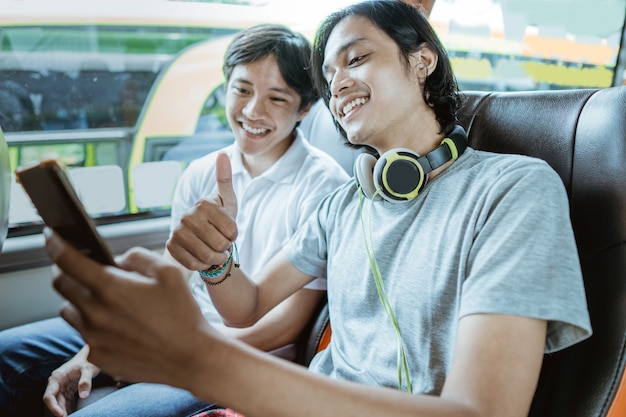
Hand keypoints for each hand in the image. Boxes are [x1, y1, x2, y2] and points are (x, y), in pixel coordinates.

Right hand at [43, 345, 99, 416]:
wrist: (91, 354)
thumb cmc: (89, 360)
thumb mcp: (88, 369)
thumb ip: (86, 381)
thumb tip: (83, 396)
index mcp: (57, 377)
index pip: (49, 395)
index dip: (53, 406)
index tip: (61, 415)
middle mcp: (57, 382)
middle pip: (54, 401)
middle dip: (59, 411)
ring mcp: (62, 386)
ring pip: (60, 402)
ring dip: (64, 411)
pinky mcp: (68, 388)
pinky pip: (66, 401)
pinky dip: (68, 408)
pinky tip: (73, 414)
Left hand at [46, 228, 217, 387]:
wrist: (191, 357)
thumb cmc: (183, 312)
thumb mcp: (168, 272)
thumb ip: (137, 256)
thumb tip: (116, 260)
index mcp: (111, 287)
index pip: (68, 260)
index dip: (55, 243)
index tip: (50, 236)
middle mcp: (95, 313)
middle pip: (60, 284)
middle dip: (65, 271)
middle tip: (80, 268)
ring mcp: (93, 338)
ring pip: (69, 310)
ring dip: (78, 300)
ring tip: (104, 300)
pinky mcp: (97, 357)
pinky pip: (84, 334)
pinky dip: (93, 325)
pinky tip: (118, 326)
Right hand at [166, 152, 238, 270]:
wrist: (200, 238)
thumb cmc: (219, 220)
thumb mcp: (227, 202)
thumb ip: (226, 180)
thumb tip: (222, 154)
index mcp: (204, 203)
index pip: (232, 231)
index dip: (234, 236)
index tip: (229, 232)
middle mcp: (187, 215)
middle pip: (220, 245)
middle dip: (225, 248)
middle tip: (221, 243)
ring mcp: (177, 231)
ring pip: (208, 257)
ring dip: (216, 258)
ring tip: (215, 251)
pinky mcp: (170, 246)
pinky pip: (194, 265)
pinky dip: (202, 266)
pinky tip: (202, 257)